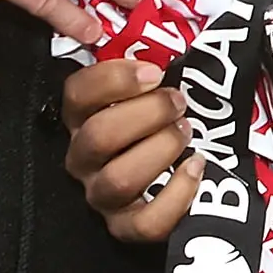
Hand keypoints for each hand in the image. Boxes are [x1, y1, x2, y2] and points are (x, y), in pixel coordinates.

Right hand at [64, 58, 194, 244]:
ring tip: (186, 133)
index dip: (113, 79)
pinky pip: (146, 223)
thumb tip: (168, 46)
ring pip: (118, 179)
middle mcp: (84, 159)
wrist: (171, 177)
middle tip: (179, 102)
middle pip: (98, 137)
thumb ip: (147, 72)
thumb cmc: (158, 123)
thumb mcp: (147, 93)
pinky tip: (196, 167)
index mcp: (82, 119)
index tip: (154, 71)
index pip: (76, 95)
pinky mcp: (127, 227)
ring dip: (159, 150)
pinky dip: (176, 195)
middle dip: (146, 114)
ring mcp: (102, 196)